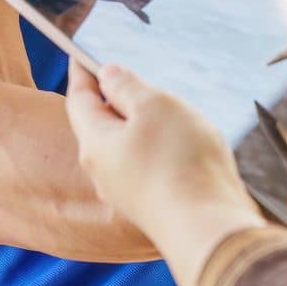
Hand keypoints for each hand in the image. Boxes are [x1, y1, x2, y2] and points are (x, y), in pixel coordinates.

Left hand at [65, 60, 263, 285]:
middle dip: (110, 98)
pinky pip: (144, 165)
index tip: (79, 55)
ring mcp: (126, 193)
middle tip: (123, 74)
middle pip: (98, 124)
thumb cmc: (179, 160)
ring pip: (122, 146)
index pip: (78, 100)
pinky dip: (153, 145)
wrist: (208, 229)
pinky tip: (175, 140)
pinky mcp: (151, 205)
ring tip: (157, 103)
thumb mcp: (154, 106)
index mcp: (95, 143)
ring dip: (136, 122)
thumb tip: (107, 75)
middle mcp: (103, 171)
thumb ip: (127, 87)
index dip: (81, 73)